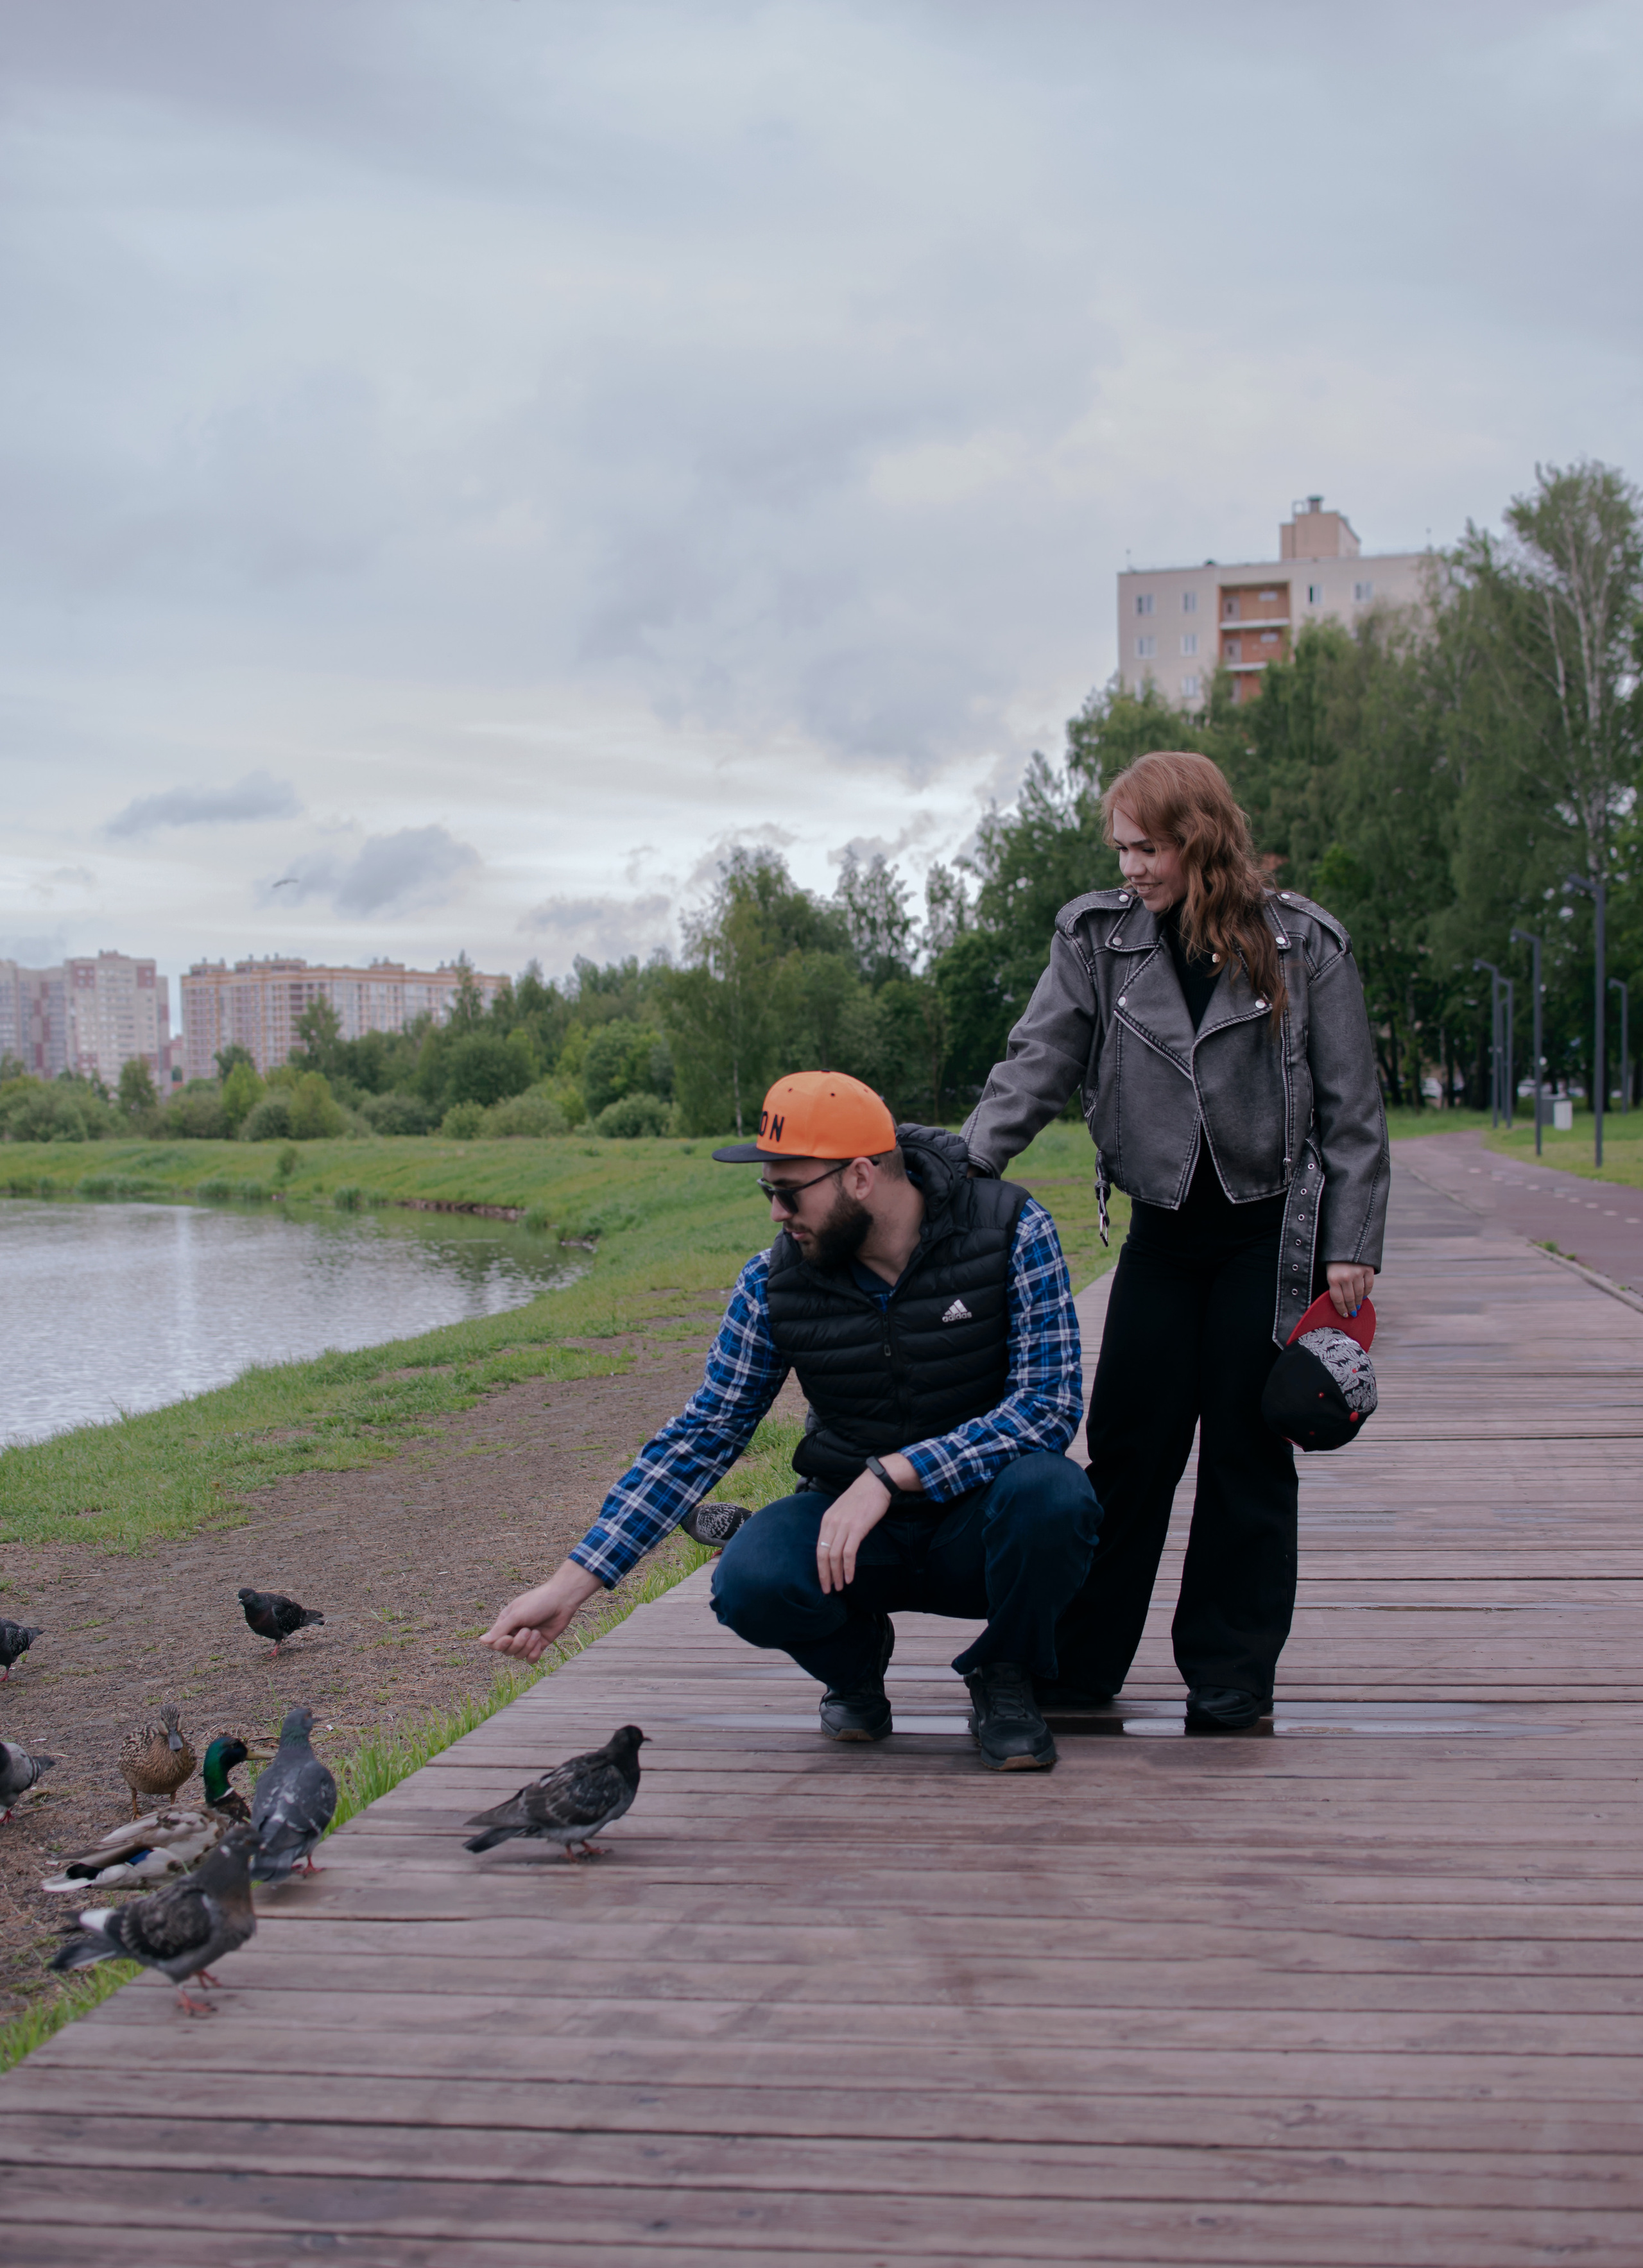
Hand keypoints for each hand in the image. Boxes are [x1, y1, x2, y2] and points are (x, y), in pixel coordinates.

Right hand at [480, 1562, 600, 1663]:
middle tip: (528, 1630)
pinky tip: (540, 1641)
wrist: (562, 1600)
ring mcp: (527, 1640)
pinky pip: (531, 1659)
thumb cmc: (537, 1603)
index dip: (499, 1644)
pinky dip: (534, 1653)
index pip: (494, 1643)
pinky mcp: (539, 1645)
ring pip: (519, 1656)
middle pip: (507, 1651)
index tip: (508, 1638)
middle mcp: (514, 1632)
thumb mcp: (516, 1615)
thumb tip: (481, 1641)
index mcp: (505, 1623)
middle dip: (518, 1643)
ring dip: (528, 1646)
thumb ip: (499, 1630)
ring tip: (536, 1633)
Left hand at [816, 1465, 908, 1594]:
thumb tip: (836, 1544)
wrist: (875, 1483)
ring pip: (835, 1556)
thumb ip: (837, 1526)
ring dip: (837, 1575)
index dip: (820, 1567)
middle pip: (823, 1555)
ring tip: (840, 1587)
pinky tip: (850, 1577)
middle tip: (827, 1590)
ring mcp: (844, 1526)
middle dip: (824, 1575)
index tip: (823, 1580)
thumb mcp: (842, 1511)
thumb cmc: (861, 1497)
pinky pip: (849, 1553)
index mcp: (826, 1520)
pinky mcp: (857, 1529)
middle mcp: (831, 1524)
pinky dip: (848, 1568)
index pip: (818, 1549)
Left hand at [1326, 1262, 1374, 1319]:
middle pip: (1349, 1298)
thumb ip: (1334, 1283)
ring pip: (1359, 1293)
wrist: (1345, 1238)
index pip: (1338, 1300)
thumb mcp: (1328, 1269)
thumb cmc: (1334, 1257)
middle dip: (1351, 1308)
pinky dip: (1367, 1292)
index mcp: (1333, 1278)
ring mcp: (1357, 1273)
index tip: (1344, 1315)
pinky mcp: (1367, 1269)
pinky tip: (1365, 1296)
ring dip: (1359, 1302)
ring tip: (1358, 1306)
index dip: (1341, 1309)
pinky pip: (1368, 1285)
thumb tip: (1340, 1301)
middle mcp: (1345, 1277)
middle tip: (1352, 1313)